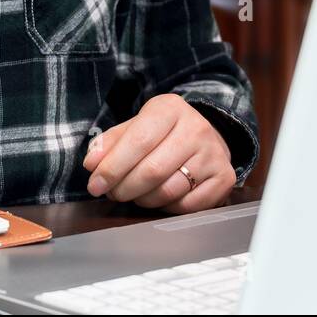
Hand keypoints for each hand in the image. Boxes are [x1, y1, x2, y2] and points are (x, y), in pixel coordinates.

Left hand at [82, 94, 234, 213]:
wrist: (205, 135)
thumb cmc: (162, 133)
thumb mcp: (136, 126)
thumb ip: (111, 143)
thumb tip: (92, 163)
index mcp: (170, 109)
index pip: (138, 141)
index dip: (112, 167)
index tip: (94, 184)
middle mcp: (197, 128)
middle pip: (152, 171)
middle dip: (124, 188)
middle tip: (112, 193)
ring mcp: (214, 154)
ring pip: (169, 191)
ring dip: (143, 200)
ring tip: (135, 194)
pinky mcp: (224, 177)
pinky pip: (187, 206)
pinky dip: (167, 207)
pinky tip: (160, 198)